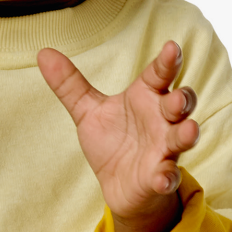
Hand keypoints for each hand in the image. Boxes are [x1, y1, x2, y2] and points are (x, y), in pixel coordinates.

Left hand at [36, 40, 199, 231]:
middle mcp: (161, 120)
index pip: (158, 74)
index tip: (171, 47)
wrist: (117, 185)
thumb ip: (69, 84)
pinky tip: (163, 178)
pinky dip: (167, 177)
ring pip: (181, 137)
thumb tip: (43, 53)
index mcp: (145, 97)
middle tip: (177, 97)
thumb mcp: (88, 111)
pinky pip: (168, 175)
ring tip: (189, 130)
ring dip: (187, 134)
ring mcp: (164, 148)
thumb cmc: (112, 140)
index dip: (166, 61)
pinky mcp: (160, 176)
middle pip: (179, 103)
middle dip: (182, 98)